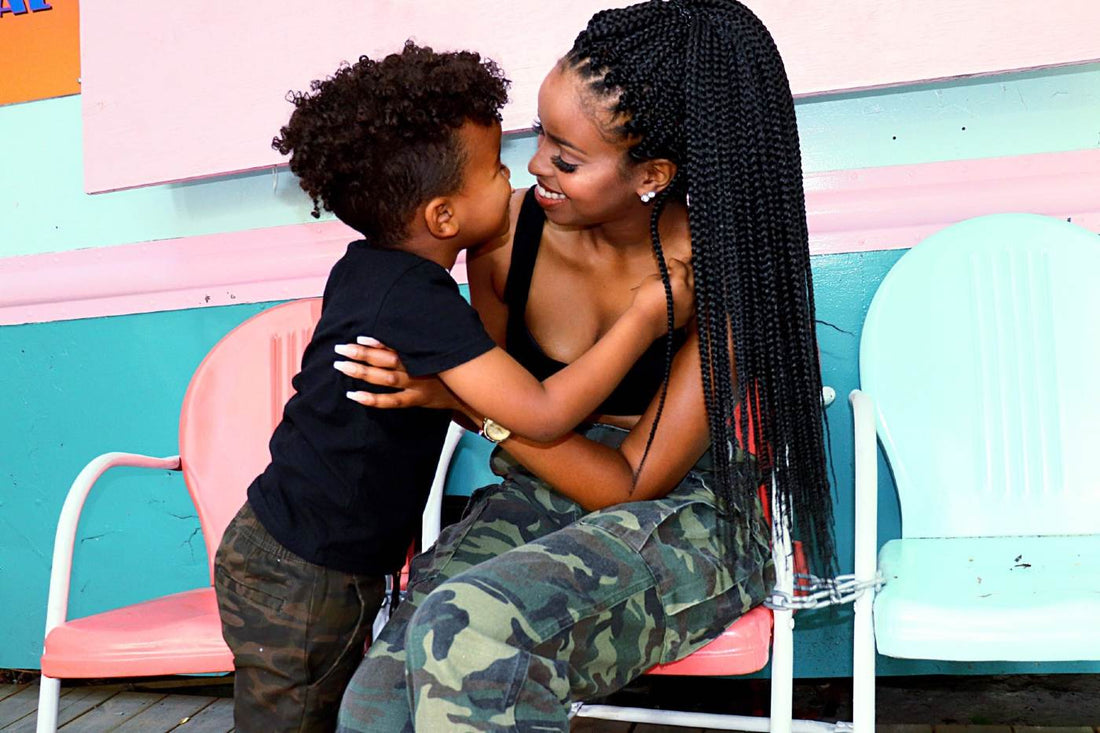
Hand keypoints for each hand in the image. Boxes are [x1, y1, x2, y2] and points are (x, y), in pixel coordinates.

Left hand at [333, 337, 457, 409]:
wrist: (470, 392)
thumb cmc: (452, 367)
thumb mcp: (442, 348)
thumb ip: (422, 341)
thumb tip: (404, 328)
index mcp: (421, 353)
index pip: (395, 346)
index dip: (377, 342)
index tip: (359, 336)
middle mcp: (417, 368)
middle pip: (385, 360)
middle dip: (361, 354)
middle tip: (340, 349)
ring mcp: (415, 386)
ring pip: (384, 379)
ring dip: (362, 372)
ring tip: (341, 366)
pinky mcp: (415, 401)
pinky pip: (390, 401)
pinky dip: (371, 399)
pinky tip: (353, 395)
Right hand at [631, 257, 694, 337]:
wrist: (645, 324)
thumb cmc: (644, 302)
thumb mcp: (650, 280)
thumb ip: (663, 274)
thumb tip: (669, 275)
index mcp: (679, 283)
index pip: (682, 267)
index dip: (676, 262)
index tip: (671, 262)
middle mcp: (689, 294)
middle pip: (693, 276)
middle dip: (686, 269)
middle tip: (681, 265)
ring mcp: (691, 306)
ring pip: (695, 289)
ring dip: (690, 282)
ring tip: (683, 279)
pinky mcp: (688, 316)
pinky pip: (693, 302)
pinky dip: (689, 296)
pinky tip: (683, 294)